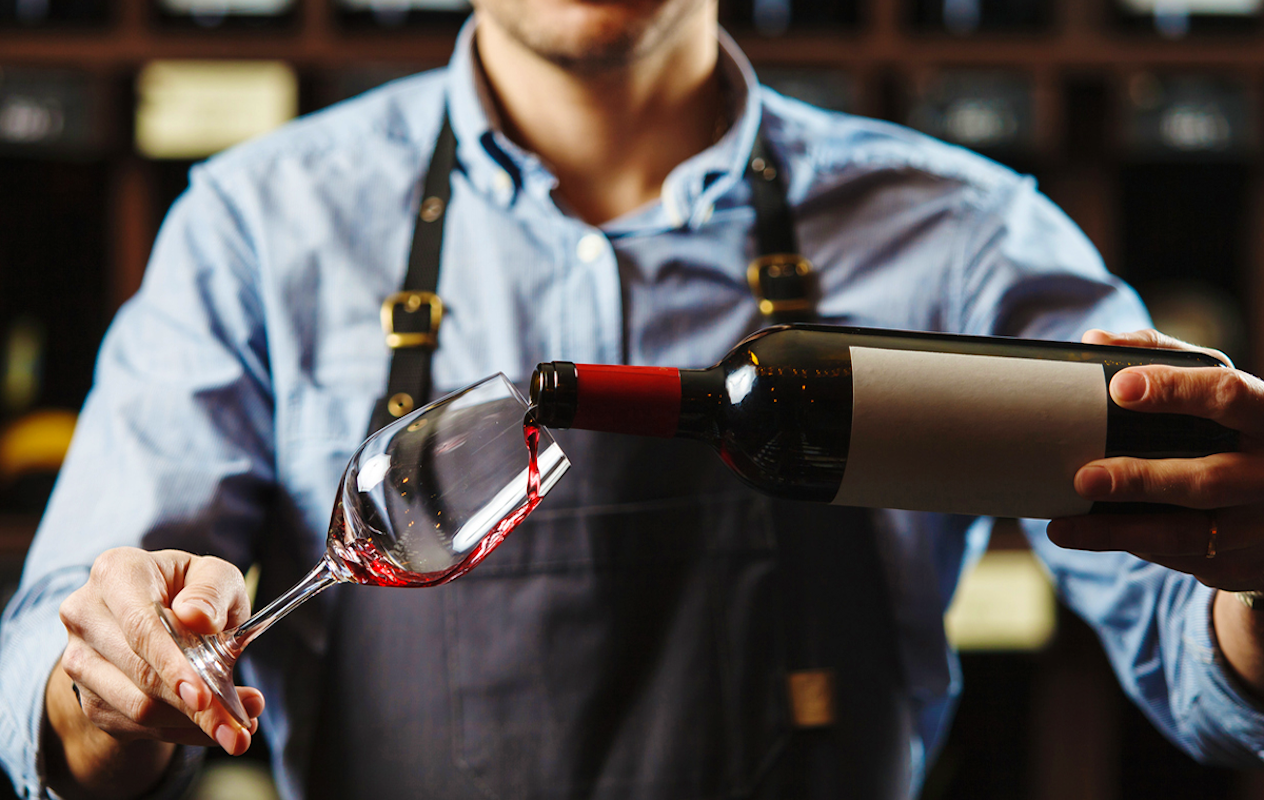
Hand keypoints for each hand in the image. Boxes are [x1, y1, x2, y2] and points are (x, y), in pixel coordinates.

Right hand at [49, 547, 263, 795]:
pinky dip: (180, 732)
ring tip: (237, 727)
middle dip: (195, 706)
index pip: (141, 627)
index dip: (171, 664)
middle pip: (140, 673)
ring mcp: (79, 660)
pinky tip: (212, 727)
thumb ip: (213, 590)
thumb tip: (197, 617)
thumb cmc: (192, 591)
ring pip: (137, 707)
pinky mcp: (88, 697)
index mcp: (116, 573)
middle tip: (242, 726)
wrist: (158, 616)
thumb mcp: (215, 576)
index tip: (203, 695)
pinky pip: (136, 728)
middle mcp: (86, 615)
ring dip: (192, 724)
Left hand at [1045, 329, 1263, 591]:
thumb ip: (1159, 355)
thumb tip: (1094, 342)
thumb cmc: (1232, 423)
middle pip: (1208, 480)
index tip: (1118, 387)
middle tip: (1083, 477)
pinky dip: (1140, 550)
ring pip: (1190, 535)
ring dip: (1120, 533)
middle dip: (1141, 481)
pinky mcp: (1248, 564)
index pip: (1229, 395)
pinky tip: (1096, 540)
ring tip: (1062, 528)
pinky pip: (1188, 561)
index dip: (1176, 390)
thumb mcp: (1211, 381)